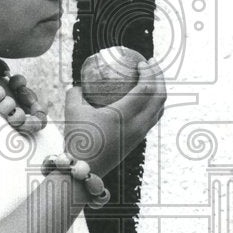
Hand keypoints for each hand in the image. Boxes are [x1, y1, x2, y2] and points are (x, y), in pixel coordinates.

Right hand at [63, 58, 165, 175]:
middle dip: (160, 77)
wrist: (84, 170)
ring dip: (159, 91)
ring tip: (152, 78)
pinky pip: (153, 118)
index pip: (146, 88)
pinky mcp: (138, 141)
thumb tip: (81, 82)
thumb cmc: (77, 139)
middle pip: (160, 97)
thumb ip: (76, 92)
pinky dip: (153, 104)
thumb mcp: (72, 110)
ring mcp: (140, 134)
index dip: (149, 72)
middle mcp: (137, 125)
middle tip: (152, 64)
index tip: (142, 62)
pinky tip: (143, 98)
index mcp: (124, 115)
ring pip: (159, 109)